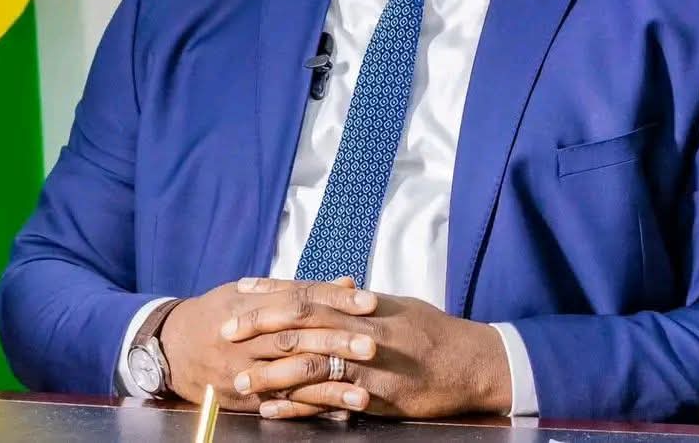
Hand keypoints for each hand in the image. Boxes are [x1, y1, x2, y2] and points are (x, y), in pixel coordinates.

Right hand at [157, 277, 377, 412]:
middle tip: (372, 342)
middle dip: (337, 340)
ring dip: (331, 384)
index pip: (300, 298)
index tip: (367, 300)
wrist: (170, 347)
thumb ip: (299, 288)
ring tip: (364, 389)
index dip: (334, 298)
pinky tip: (341, 409)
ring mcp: (247, 370)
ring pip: (293, 375)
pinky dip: (314, 406)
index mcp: (253, 304)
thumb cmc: (218, 312)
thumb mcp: (249, 291)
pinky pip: (284, 404)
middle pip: (298, 337)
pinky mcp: (246, 398)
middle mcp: (250, 337)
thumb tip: (346, 281)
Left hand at [229, 279, 512, 419]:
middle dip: (260, 325)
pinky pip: (332, 400)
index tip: (242, 288)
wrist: (472, 360)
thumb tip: (336, 287)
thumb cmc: (434, 331)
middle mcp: (362, 326)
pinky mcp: (378, 395)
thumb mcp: (396, 306)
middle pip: (303, 320)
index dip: (274, 289)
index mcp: (364, 302)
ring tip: (240, 379)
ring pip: (312, 361)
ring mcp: (370, 362)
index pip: (310, 290)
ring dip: (272, 371)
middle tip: (225, 329)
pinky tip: (274, 410)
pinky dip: (300, 404)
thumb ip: (362, 300)